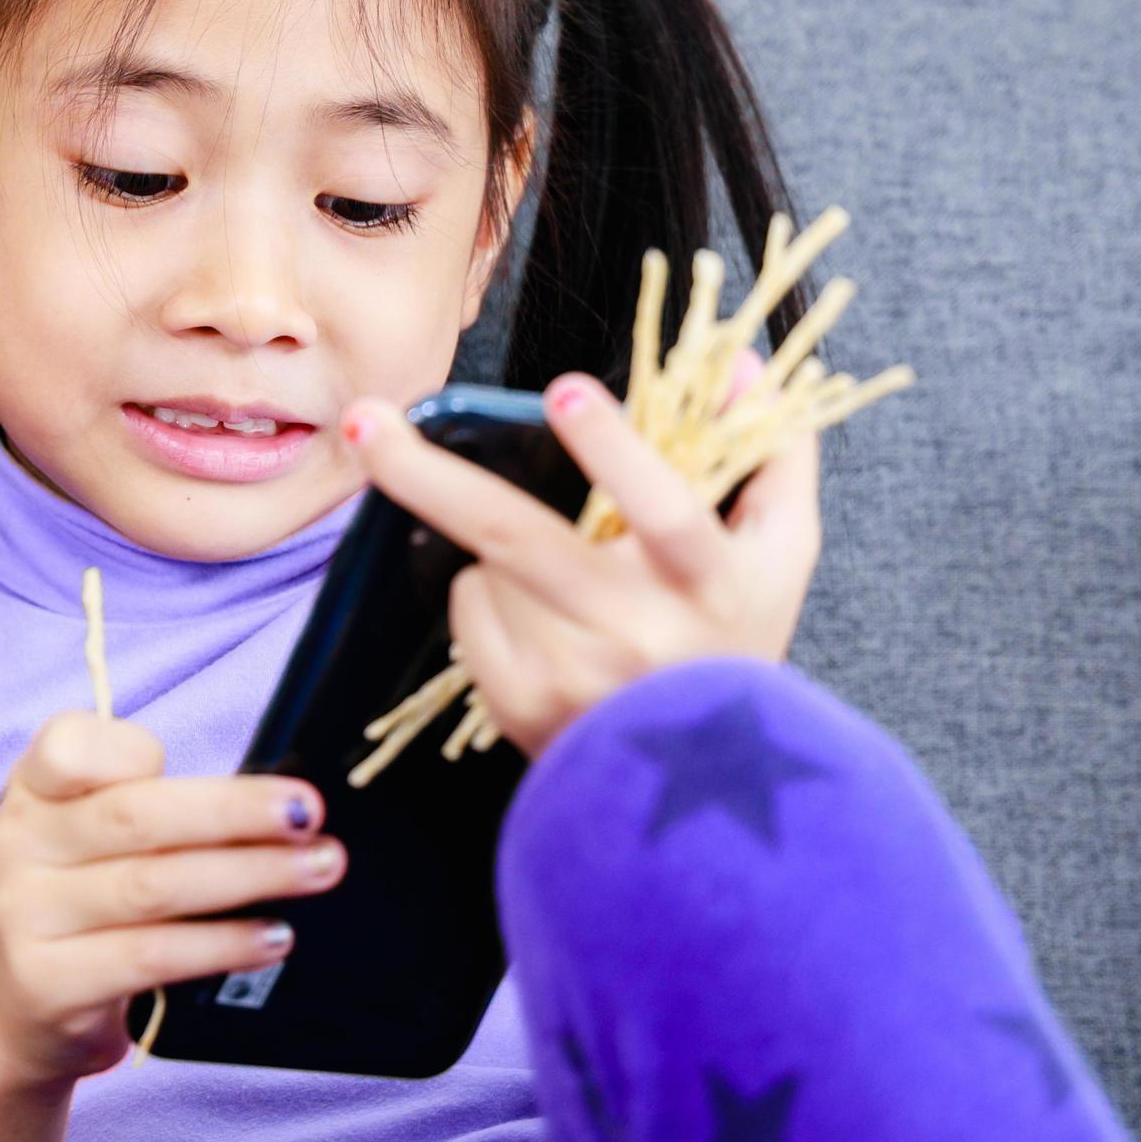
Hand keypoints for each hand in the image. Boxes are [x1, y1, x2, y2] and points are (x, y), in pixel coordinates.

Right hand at [0, 713, 339, 1089]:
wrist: (19, 1013)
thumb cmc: (84, 903)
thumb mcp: (93, 836)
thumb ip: (155, 805)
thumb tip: (275, 802)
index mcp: (34, 789)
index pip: (71, 746)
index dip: (135, 748)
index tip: (211, 756)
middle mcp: (20, 844)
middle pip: (135, 817)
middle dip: (234, 812)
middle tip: (309, 814)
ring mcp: (27, 915)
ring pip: (152, 887)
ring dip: (248, 875)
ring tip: (317, 870)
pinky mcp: (49, 983)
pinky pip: (151, 956)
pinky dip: (222, 944)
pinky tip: (274, 936)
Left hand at [339, 365, 821, 757]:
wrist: (696, 780)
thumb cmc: (735, 636)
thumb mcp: (778, 549)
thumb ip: (769, 450)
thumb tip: (736, 361)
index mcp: (710, 586)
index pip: (665, 514)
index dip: (614, 451)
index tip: (565, 389)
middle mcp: (639, 635)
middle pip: (518, 538)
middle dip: (427, 475)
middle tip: (362, 421)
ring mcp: (572, 677)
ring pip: (489, 565)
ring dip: (503, 546)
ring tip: (561, 578)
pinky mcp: (522, 707)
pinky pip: (468, 609)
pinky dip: (486, 594)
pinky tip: (537, 620)